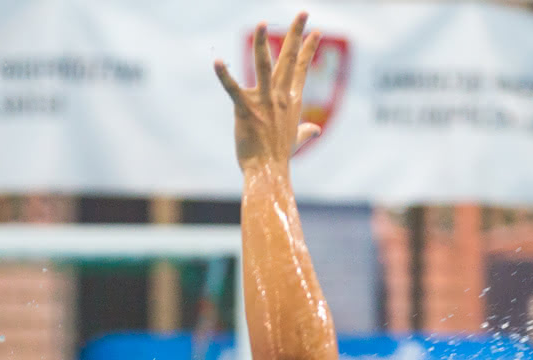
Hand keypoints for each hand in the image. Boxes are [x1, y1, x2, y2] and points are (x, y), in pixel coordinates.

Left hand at [214, 13, 322, 169]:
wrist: (269, 172)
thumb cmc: (279, 157)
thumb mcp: (296, 140)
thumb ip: (305, 131)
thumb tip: (314, 130)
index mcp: (292, 100)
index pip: (302, 68)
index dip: (309, 48)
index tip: (316, 30)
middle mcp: (281, 97)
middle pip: (290, 59)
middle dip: (297, 33)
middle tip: (304, 12)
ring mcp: (264, 102)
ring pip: (264, 66)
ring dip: (262, 43)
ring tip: (263, 23)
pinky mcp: (245, 110)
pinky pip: (233, 89)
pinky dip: (224, 76)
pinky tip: (216, 62)